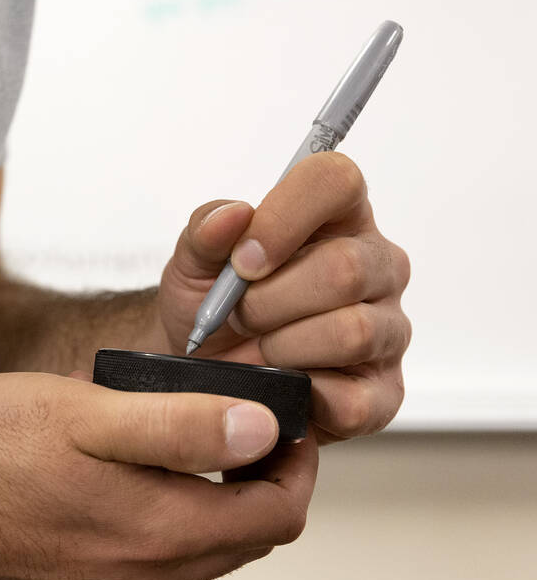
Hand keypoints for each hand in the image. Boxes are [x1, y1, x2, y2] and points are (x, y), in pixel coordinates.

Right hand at [0, 372, 316, 579]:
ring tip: (187, 436)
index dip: (294, 464)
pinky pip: (155, 558)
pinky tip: (134, 471)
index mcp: (152, 535)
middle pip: (243, 539)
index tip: (281, 417)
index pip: (274, 517)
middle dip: (259, 481)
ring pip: (201, 550)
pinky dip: (170, 517)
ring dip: (215, 499)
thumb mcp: (84, 414)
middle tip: (239, 418)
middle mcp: (139, 579)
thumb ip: (180, 426)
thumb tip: (263, 431)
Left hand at [156, 152, 410, 443]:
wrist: (199, 369)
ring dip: (281, 347)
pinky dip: (299, 394)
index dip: (284, 217)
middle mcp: (376, 266)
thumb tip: (233, 216)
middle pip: (345, 267)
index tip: (241, 260)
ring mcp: (387, 330)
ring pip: (351, 331)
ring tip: (256, 350)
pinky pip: (354, 400)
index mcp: (336, 216)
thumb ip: (206, 231)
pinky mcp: (382, 393)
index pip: (336, 180)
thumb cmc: (210, 303)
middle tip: (238, 315)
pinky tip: (278, 382)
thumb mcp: (192, 261)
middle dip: (268, 300)